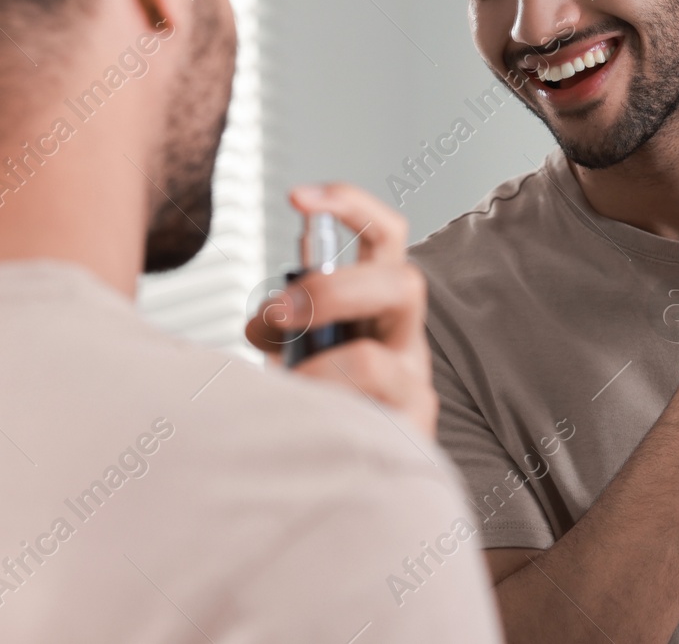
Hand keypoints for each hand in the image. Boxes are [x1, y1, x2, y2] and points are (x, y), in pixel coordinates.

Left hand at [244, 182, 438, 439]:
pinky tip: (301, 426)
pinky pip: (364, 420)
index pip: (384, 237)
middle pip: (404, 284)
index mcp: (381, 306)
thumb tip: (264, 322)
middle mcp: (406, 341)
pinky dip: (322, 416)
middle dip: (334, 290)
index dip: (349, 206)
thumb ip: (285, 327)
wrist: (348, 482)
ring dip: (316, 369)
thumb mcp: (299, 351)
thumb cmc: (321, 402)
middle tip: (279, 315)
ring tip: (285, 389)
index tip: (296, 198)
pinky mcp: (407, 440)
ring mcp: (414, 391)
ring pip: (377, 363)